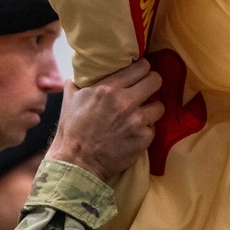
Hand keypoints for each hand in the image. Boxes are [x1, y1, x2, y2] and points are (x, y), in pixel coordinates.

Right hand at [46, 59, 163, 181]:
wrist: (77, 162)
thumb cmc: (72, 130)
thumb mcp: (70, 98)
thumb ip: (79, 80)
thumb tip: (84, 70)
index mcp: (109, 88)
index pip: (141, 67)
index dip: (143, 69)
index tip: (141, 73)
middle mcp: (126, 101)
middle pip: (156, 81)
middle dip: (152, 84)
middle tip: (146, 90)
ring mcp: (137, 121)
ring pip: (159, 106)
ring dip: (151, 109)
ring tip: (141, 114)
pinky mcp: (144, 138)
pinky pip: (153, 128)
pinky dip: (145, 130)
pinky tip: (134, 133)